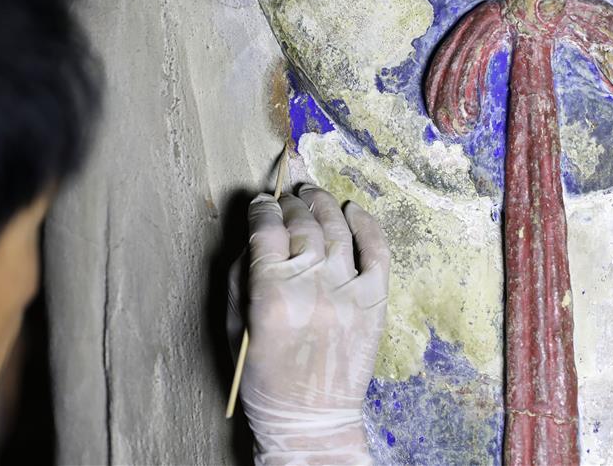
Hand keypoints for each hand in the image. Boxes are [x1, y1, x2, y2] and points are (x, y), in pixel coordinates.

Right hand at [227, 184, 389, 465]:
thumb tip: (256, 235)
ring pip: (336, 229)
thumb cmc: (265, 377)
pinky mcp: (374, 302)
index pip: (266, 230)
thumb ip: (240, 277)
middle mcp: (311, 286)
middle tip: (287, 197)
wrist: (311, 418)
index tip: (261, 203)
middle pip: (302, 224)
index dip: (262, 209)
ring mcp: (348, 292)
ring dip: (322, 205)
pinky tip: (354, 210)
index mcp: (271, 294)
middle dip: (291, 203)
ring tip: (312, 194)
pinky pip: (377, 251)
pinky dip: (367, 225)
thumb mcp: (235, 327)